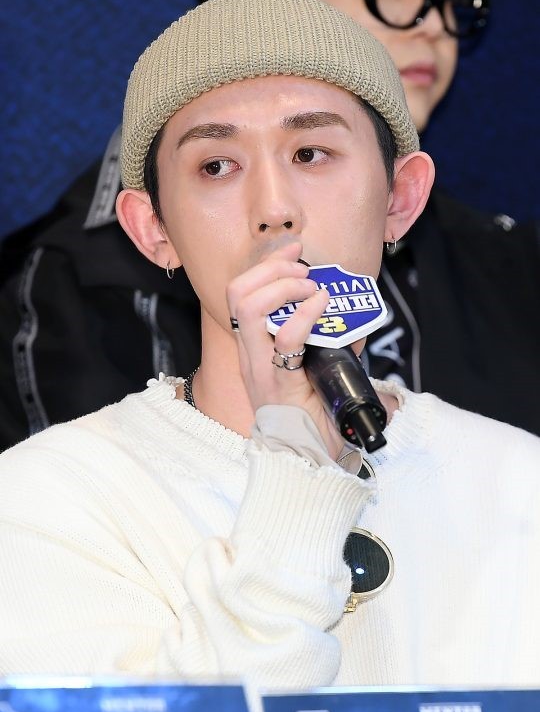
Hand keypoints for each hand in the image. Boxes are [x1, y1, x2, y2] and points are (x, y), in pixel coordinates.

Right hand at [226, 242, 343, 459]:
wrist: (306, 461)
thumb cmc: (311, 418)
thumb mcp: (315, 372)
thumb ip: (328, 346)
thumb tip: (354, 321)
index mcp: (254, 348)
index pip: (241, 293)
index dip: (267, 263)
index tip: (296, 250)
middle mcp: (250, 355)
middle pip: (238, 292)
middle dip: (272, 268)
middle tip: (305, 271)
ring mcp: (259, 368)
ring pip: (249, 307)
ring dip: (284, 286)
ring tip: (312, 289)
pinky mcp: (277, 383)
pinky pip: (286, 339)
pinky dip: (306, 313)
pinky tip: (322, 305)